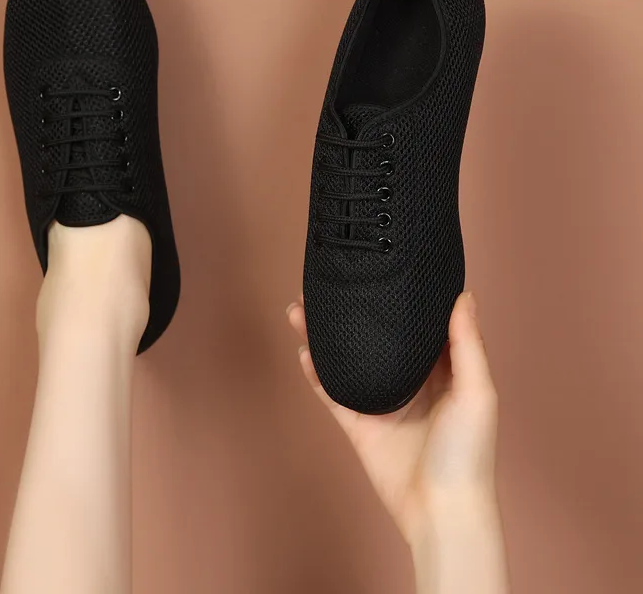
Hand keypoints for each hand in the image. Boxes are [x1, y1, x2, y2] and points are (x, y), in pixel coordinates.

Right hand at [287, 292, 498, 546]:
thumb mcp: (477, 393)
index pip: (416, 322)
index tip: (380, 268)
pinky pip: (331, 391)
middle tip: (329, 284)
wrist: (440, 510)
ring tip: (302, 309)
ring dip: (323, 334)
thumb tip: (464, 295)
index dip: (398, 297)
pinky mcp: (358, 422)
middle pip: (372, 335)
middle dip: (351, 311)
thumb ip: (467, 345)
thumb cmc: (469, 454)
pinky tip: (304, 349)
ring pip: (345, 357)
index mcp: (439, 370)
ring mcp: (379, 399)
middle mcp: (407, 379)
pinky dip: (315, 371)